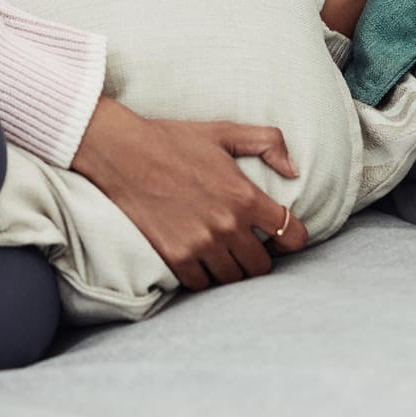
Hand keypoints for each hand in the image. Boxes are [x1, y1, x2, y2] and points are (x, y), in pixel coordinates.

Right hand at [72, 95, 310, 290]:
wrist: (122, 153)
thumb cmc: (171, 140)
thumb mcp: (224, 131)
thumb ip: (267, 142)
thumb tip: (294, 170)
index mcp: (245, 197)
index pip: (292, 235)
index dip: (293, 238)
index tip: (281, 236)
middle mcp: (228, 226)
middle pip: (262, 267)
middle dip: (258, 257)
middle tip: (245, 246)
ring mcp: (201, 245)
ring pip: (233, 279)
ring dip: (230, 269)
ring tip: (221, 255)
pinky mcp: (175, 256)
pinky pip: (201, 284)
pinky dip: (201, 276)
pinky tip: (197, 260)